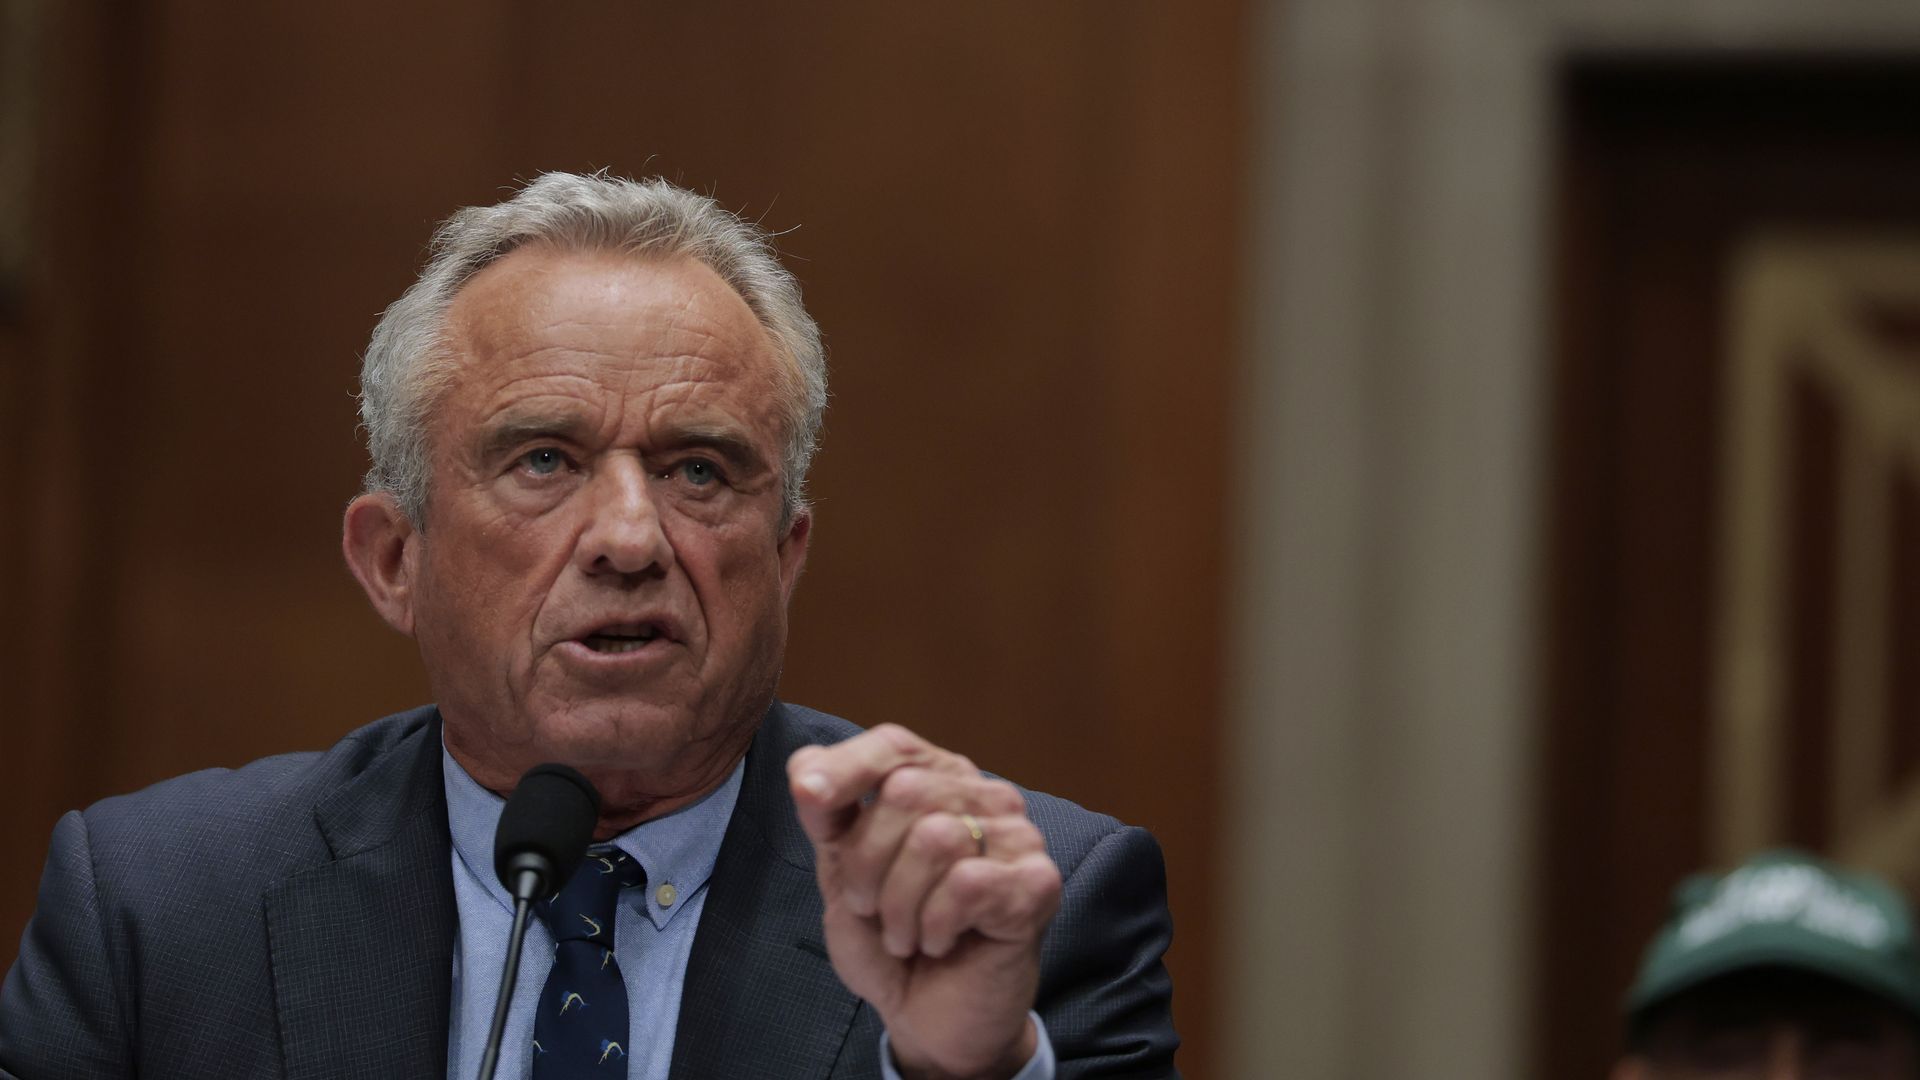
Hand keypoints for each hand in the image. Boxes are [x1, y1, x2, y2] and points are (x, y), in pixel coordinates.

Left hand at [788, 724, 1062, 1078]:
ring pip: (935, 838)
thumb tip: (803, 772)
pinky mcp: (1038, 884)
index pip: (895, 745)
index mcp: (941, 783)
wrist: (930, 1018)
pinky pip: (967, 884)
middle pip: (905, 790)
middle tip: (872, 909)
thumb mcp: (842, 872)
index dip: (846, 765)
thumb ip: (826, 816)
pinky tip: (941, 941)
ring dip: (899, 904)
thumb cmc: (891, 940)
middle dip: (866, 862)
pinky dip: (936, 924)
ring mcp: (1020, 838)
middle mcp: (987, 798)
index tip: (808, 797)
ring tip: (906, 933)